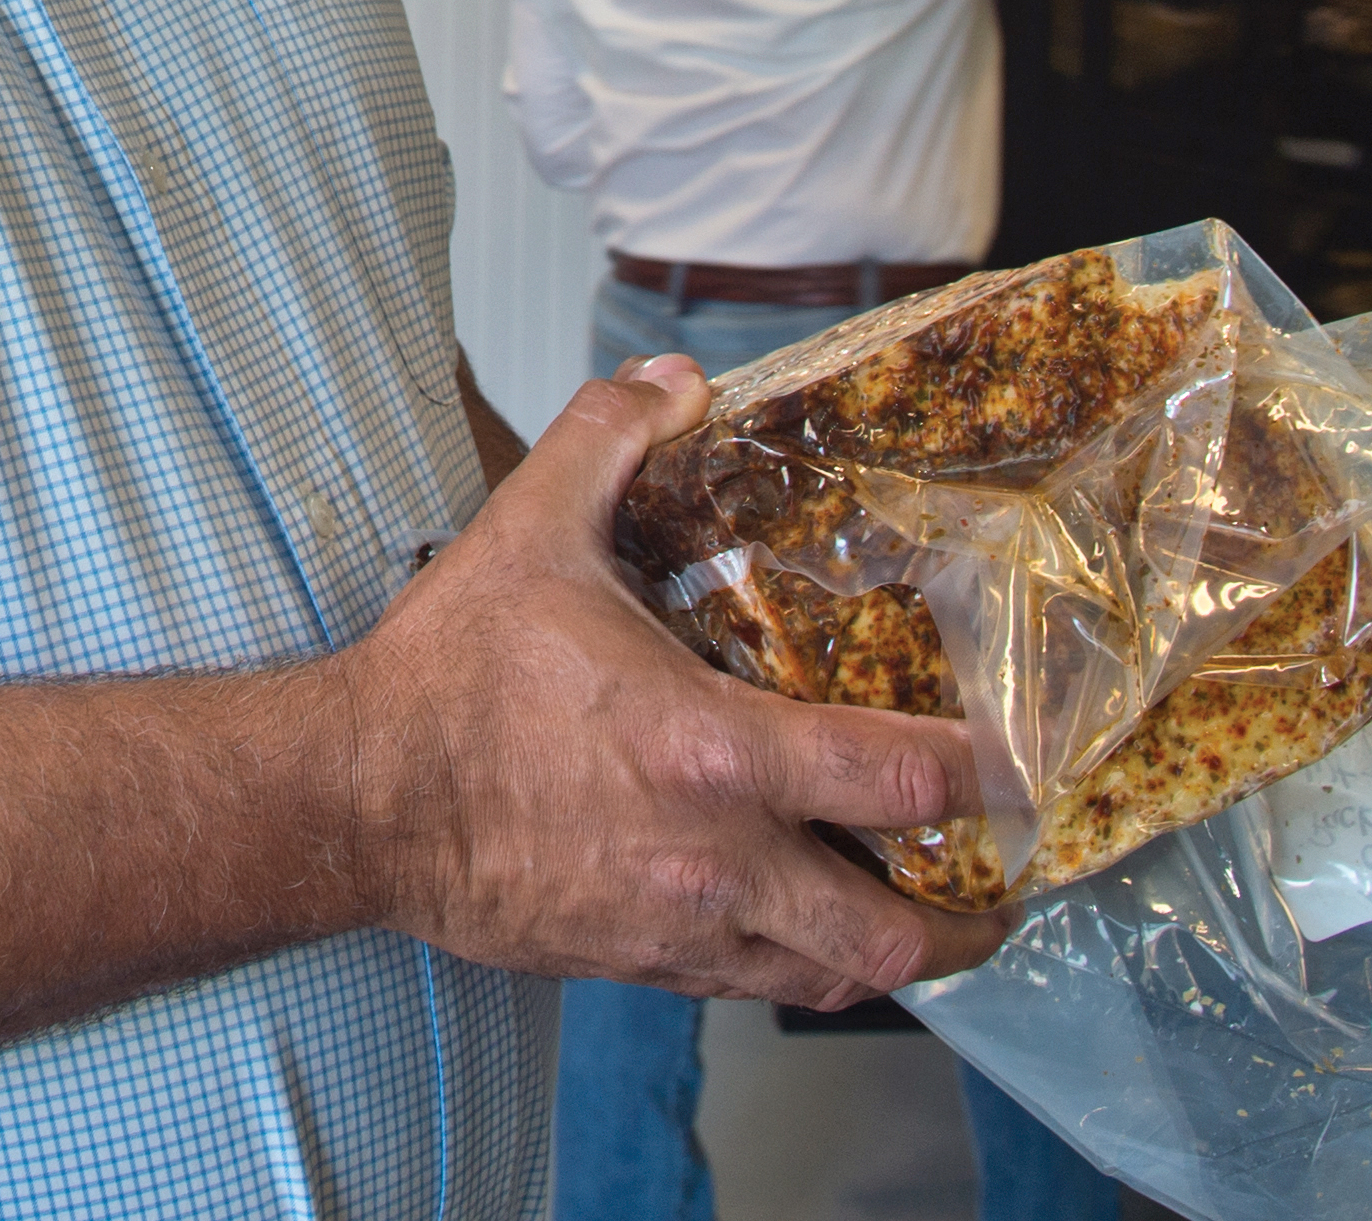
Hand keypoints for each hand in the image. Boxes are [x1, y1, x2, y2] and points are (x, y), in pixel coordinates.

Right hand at [336, 358, 1013, 1007]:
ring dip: (885, 958)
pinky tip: (791, 924)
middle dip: (963, 921)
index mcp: (712, 754)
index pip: (897, 780)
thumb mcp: (528, 531)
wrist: (355, 800)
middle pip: (890, 934)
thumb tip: (678, 383)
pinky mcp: (633, 965)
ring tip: (913, 921)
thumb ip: (610, 442)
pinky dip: (792, 965)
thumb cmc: (448, 678)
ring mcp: (677, 929)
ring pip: (826, 979)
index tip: (1016, 765)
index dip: (980, 776)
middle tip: (993, 889)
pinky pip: (747, 988)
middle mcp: (714, 861)